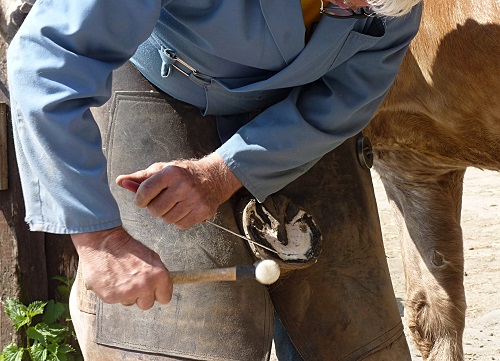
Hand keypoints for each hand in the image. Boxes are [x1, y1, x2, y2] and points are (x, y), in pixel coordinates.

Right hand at [71, 226, 171, 309]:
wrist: (104, 243)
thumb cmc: (128, 249)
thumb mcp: (152, 258)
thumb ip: (158, 276)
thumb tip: (163, 288)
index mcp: (159, 276)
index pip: (165, 298)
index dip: (158, 294)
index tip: (152, 291)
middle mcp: (146, 286)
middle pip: (147, 304)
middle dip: (141, 296)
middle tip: (134, 283)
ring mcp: (129, 292)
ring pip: (131, 303)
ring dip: (127, 295)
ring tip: (121, 278)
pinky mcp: (112, 297)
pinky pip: (117, 301)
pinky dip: (114, 293)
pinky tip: (112, 280)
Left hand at [116, 152, 241, 228]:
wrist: (214, 177)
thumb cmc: (183, 173)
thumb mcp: (162, 169)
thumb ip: (140, 177)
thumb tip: (120, 181)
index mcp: (171, 172)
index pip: (145, 191)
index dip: (139, 199)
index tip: (142, 200)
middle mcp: (184, 185)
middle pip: (155, 210)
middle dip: (154, 208)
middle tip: (163, 200)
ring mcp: (195, 200)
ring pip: (167, 219)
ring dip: (167, 215)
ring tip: (175, 204)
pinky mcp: (203, 211)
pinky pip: (180, 225)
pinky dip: (179, 220)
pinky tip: (184, 209)